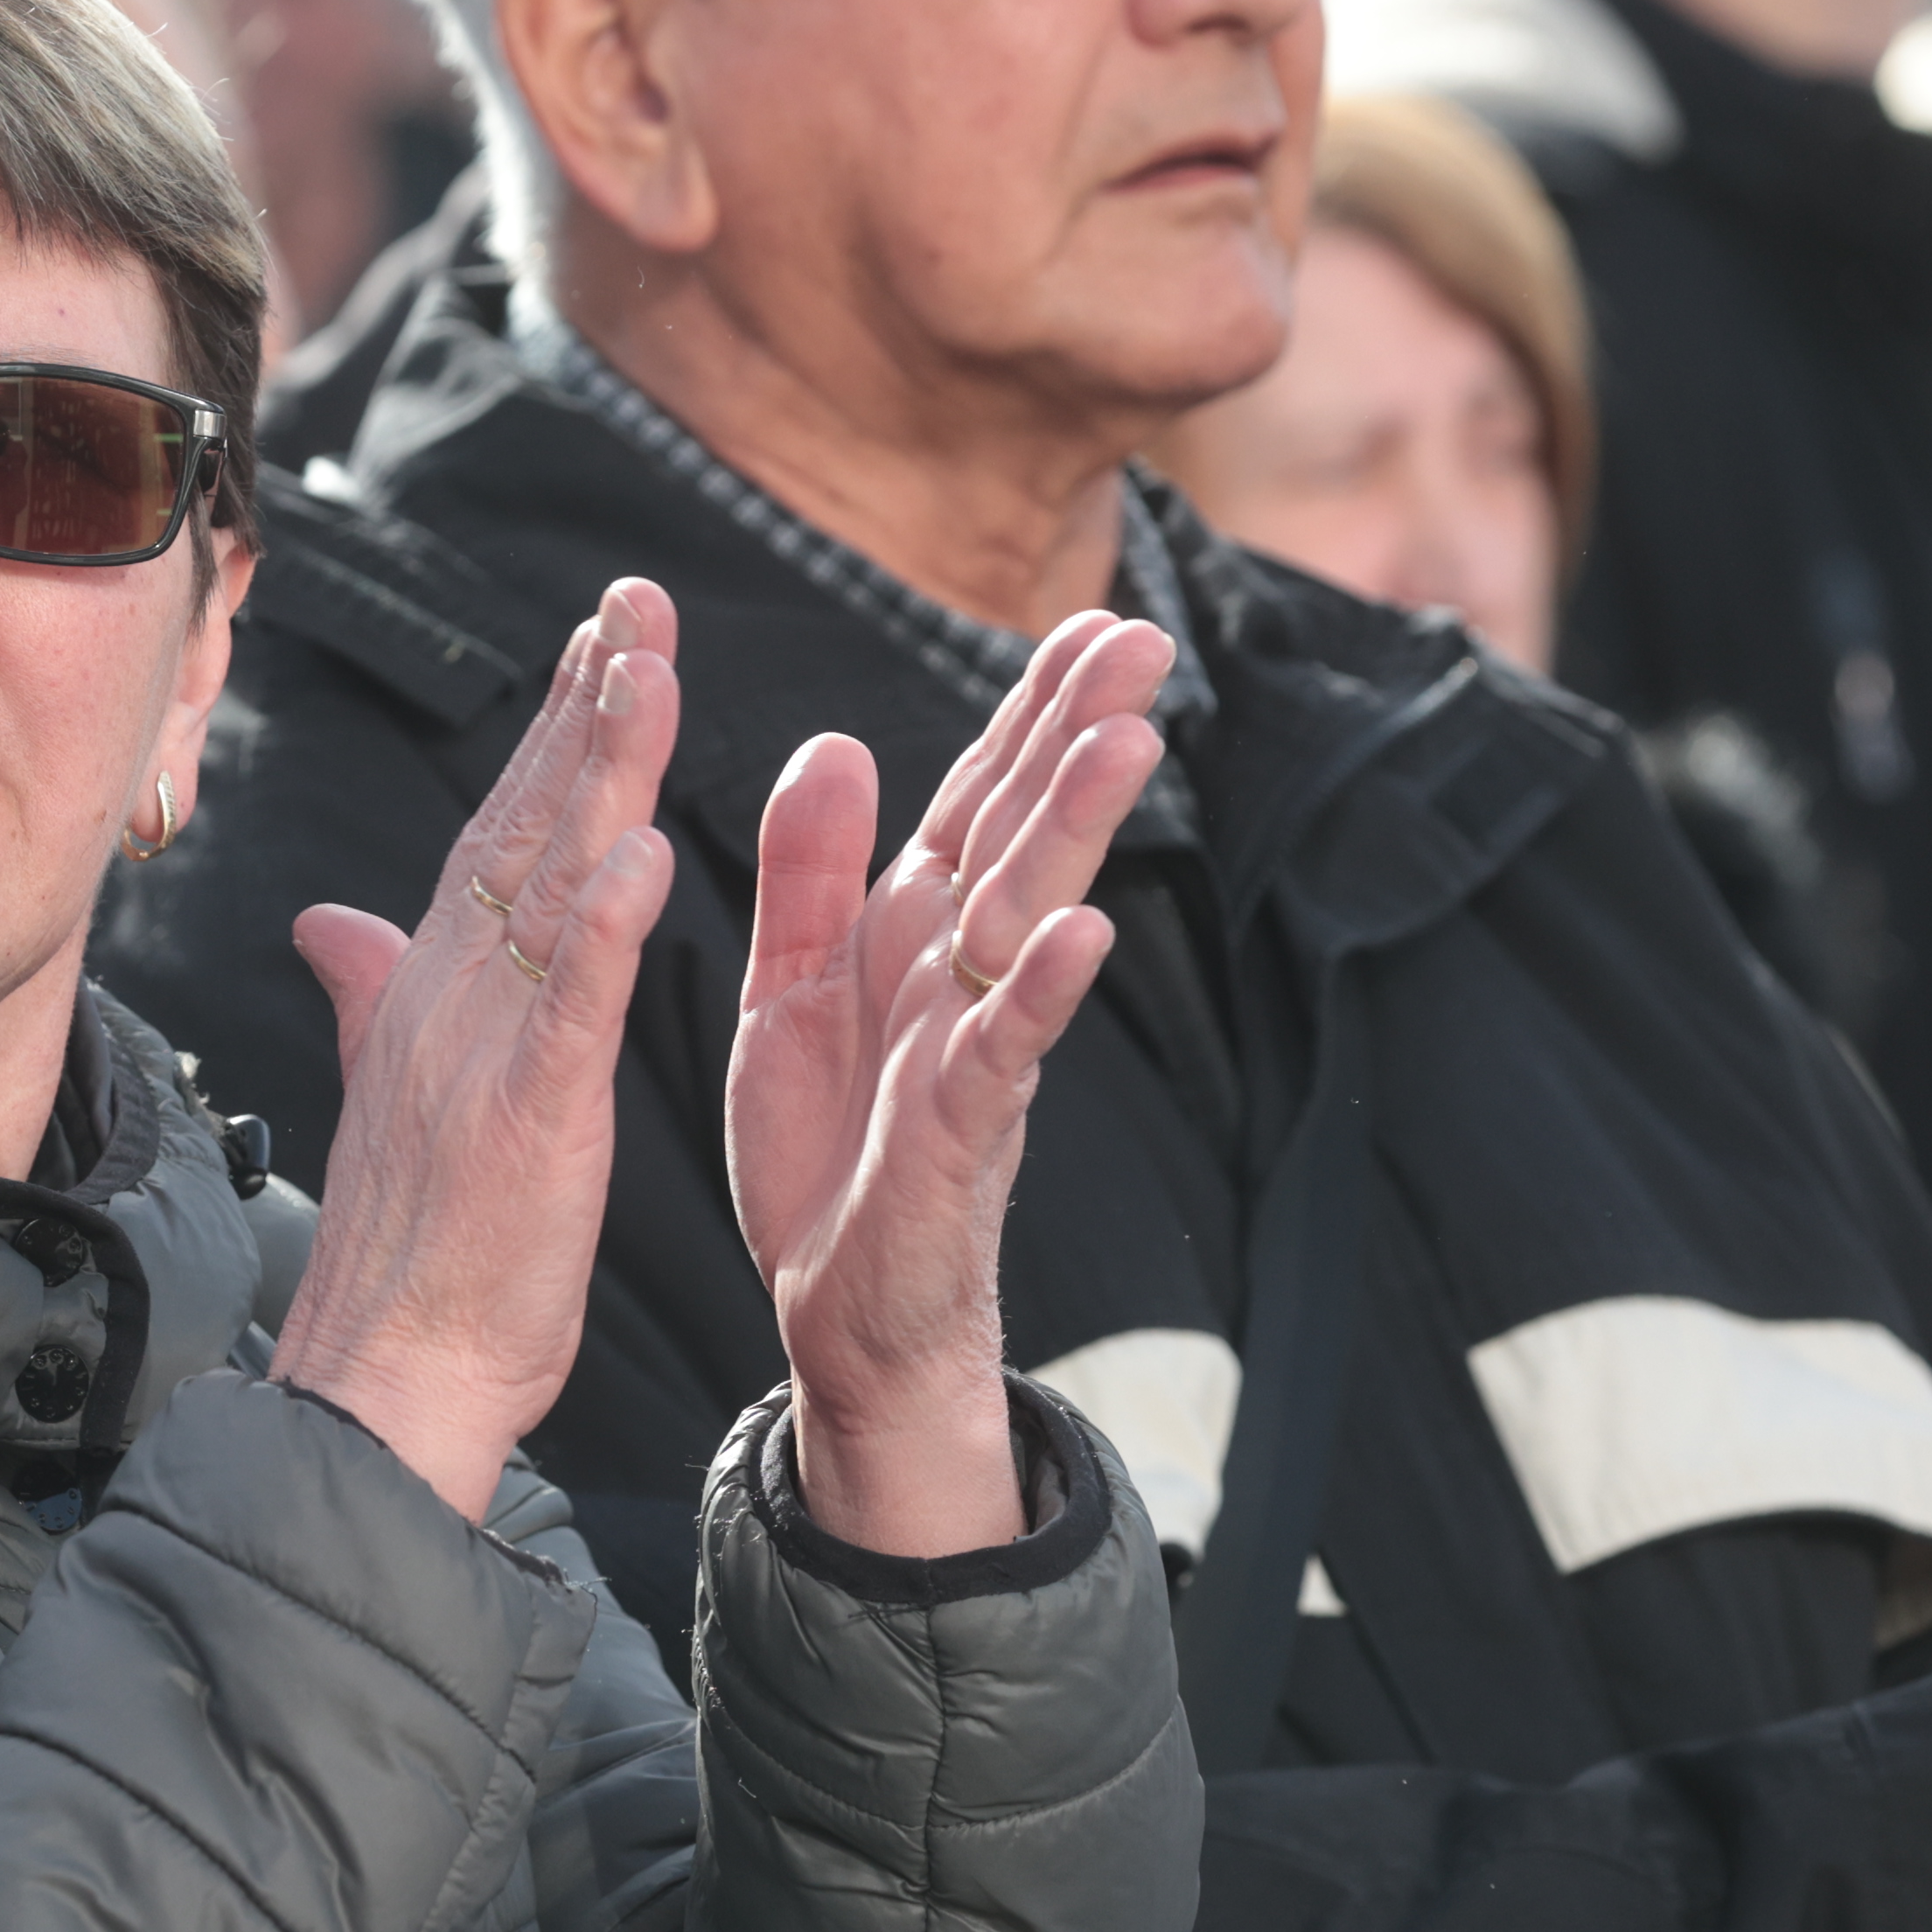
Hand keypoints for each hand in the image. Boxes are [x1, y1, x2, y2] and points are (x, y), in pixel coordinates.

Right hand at [278, 580, 684, 1520]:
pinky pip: (571, 1008)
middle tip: (638, 600)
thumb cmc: (407, 1253)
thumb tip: (325, 921)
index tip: (604, 636)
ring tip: (648, 671)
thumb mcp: (389, 1093)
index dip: (554, 729)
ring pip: (551, 884)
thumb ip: (365, 991)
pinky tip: (643, 855)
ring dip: (600, 773)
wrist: (383, 1376)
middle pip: (526, 822)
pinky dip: (605, 928)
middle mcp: (452, 996)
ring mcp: (486, 1051)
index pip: (501, 830)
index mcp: (435, 989)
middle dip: (585, 704)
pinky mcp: (528, 1118)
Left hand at [729, 611, 1168, 1557]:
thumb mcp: (789, 990)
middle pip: (1021, 835)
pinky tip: (1082, 933)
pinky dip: (1042, 993)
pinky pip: (1003, 1052)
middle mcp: (957, 977)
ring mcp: (967, 1050)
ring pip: (1028, 921)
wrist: (833, 1312)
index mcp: (913, 933)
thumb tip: (838, 742)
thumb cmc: (827, 1155)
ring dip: (1076, 833)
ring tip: (1129, 743)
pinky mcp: (954, 1135)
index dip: (1029, 712)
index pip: (978, 799)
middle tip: (1142, 637)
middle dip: (1075, 736)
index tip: (1089, 619)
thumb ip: (810, 874)